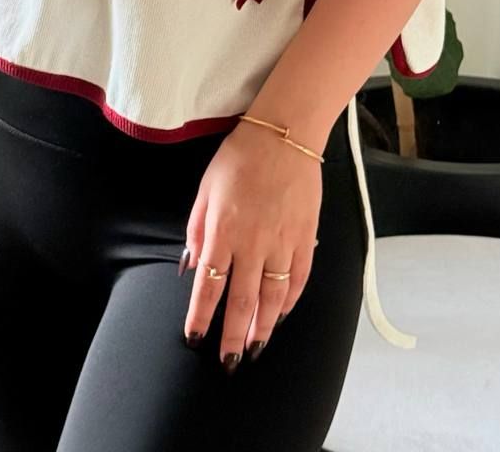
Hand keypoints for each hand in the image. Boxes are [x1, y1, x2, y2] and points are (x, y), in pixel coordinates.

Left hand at [180, 120, 323, 370]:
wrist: (284, 135)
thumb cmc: (239, 158)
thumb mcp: (205, 188)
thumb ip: (198, 228)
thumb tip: (193, 265)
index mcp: (223, 230)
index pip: (209, 285)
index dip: (200, 316)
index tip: (194, 337)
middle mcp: (252, 244)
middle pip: (242, 302)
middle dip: (233, 336)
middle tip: (228, 362)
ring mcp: (282, 243)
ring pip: (273, 299)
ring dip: (262, 328)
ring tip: (254, 348)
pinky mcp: (306, 239)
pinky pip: (298, 280)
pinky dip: (289, 303)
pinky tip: (280, 315)